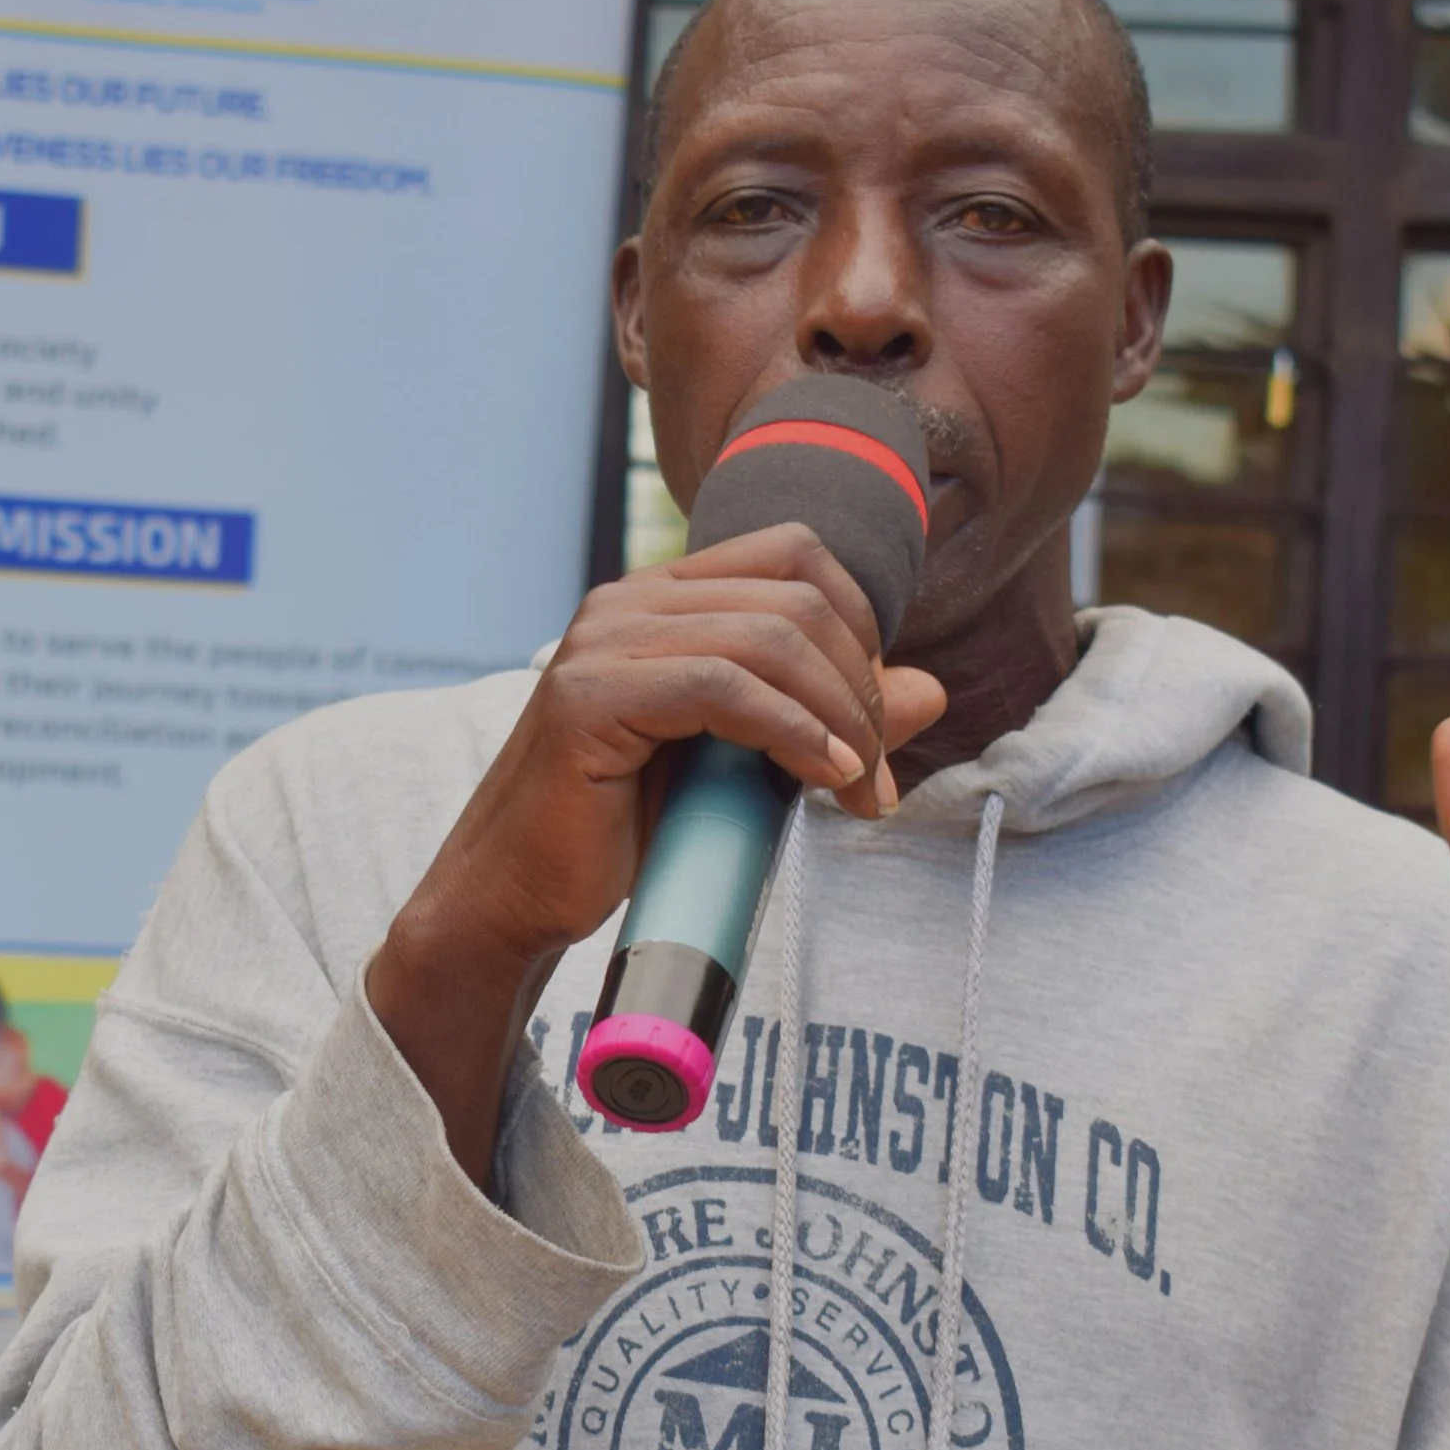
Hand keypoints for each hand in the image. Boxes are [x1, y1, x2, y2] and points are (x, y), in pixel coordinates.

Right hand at [368, 524, 947, 1182]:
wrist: (517, 895)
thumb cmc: (623, 832)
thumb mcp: (748, 765)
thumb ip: (828, 719)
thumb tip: (932, 691)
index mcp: (663, 598)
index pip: (796, 554)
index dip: (861, 625)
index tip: (876, 717)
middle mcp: (629, 601)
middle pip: (797, 597)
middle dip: (862, 687)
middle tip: (877, 775)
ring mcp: (603, 642)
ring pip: (770, 639)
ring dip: (840, 718)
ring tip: (859, 791)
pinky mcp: (587, 697)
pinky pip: (722, 687)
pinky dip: (792, 732)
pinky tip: (825, 779)